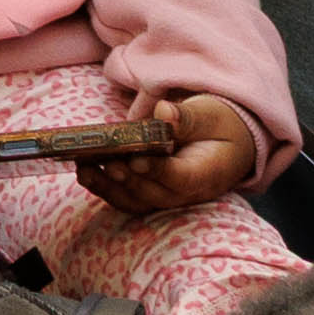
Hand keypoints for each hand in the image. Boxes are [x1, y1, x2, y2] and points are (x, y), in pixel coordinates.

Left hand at [78, 91, 261, 217]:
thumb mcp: (210, 115)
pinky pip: (128, 198)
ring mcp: (169, 198)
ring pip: (137, 201)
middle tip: (105, 160)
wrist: (229, 144)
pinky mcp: (153, 194)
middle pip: (154, 193)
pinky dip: (106, 189)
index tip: (136, 160)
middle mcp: (187, 193)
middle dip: (127, 178)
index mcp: (207, 173)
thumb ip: (188, 117)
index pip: (181, 178)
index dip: (158, 171)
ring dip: (109, 187)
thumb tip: (164, 113)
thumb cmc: (219, 126)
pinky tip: (86, 172)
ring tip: (84, 168)